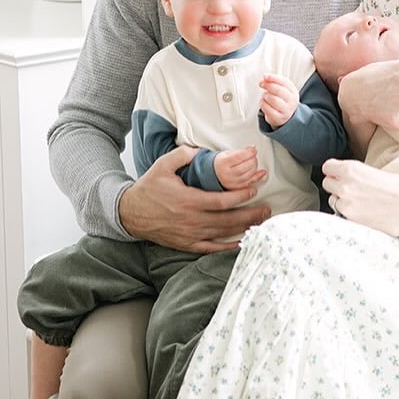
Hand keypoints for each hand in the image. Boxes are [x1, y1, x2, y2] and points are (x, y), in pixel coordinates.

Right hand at [118, 146, 270, 252]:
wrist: (131, 213)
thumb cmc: (148, 188)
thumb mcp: (162, 166)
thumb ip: (182, 155)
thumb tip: (200, 150)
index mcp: (188, 200)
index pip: (222, 201)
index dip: (241, 197)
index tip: (254, 190)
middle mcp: (191, 220)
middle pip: (228, 220)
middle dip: (250, 215)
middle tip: (267, 210)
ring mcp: (190, 234)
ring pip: (223, 234)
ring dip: (244, 229)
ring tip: (261, 224)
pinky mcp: (187, 244)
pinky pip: (211, 248)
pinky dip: (227, 248)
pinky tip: (241, 244)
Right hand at [214, 146, 266, 190]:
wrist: (215, 173)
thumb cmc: (222, 162)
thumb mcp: (228, 153)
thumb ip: (240, 151)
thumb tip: (252, 149)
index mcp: (223, 162)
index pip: (238, 157)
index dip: (249, 152)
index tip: (254, 150)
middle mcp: (227, 174)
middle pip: (245, 166)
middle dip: (253, 159)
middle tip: (253, 156)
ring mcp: (232, 182)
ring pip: (249, 174)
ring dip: (255, 166)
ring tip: (253, 162)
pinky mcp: (237, 187)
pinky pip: (250, 182)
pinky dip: (258, 176)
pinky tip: (262, 172)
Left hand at [259, 74, 299, 128]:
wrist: (285, 116)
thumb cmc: (281, 100)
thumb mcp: (281, 89)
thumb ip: (274, 82)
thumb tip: (265, 78)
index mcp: (293, 92)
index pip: (285, 82)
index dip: (274, 78)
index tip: (265, 76)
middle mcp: (291, 101)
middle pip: (279, 90)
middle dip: (268, 86)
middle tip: (262, 84)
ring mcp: (286, 110)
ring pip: (274, 100)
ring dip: (265, 95)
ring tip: (264, 95)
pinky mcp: (278, 118)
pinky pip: (268, 109)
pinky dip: (263, 104)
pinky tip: (263, 102)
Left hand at [322, 157, 398, 236]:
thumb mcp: (375, 172)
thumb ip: (356, 175)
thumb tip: (346, 179)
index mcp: (351, 169)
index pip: (328, 167)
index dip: (334, 171)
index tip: (340, 175)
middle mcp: (345, 185)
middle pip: (327, 183)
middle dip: (337, 186)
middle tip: (352, 190)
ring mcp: (346, 204)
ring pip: (333, 201)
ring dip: (343, 201)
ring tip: (361, 203)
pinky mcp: (352, 220)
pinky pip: (342, 215)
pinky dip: (350, 214)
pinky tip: (365, 213)